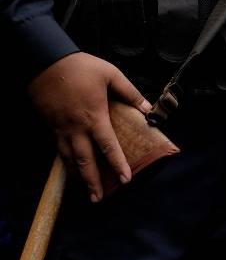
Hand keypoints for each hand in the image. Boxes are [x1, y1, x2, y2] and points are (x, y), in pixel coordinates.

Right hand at [27, 52, 151, 201]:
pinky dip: (65, 162)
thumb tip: (147, 107)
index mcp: (94, 117)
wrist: (45, 60)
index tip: (125, 180)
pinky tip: (71, 170)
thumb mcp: (111, 74)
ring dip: (77, 176)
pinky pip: (58, 149)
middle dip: (92, 182)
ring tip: (85, 191)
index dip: (117, 165)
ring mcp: (61, 128)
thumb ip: (130, 92)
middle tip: (98, 199)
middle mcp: (77, 127)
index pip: (108, 146)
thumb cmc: (80, 67)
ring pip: (69, 158)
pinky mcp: (51, 125)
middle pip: (85, 160)